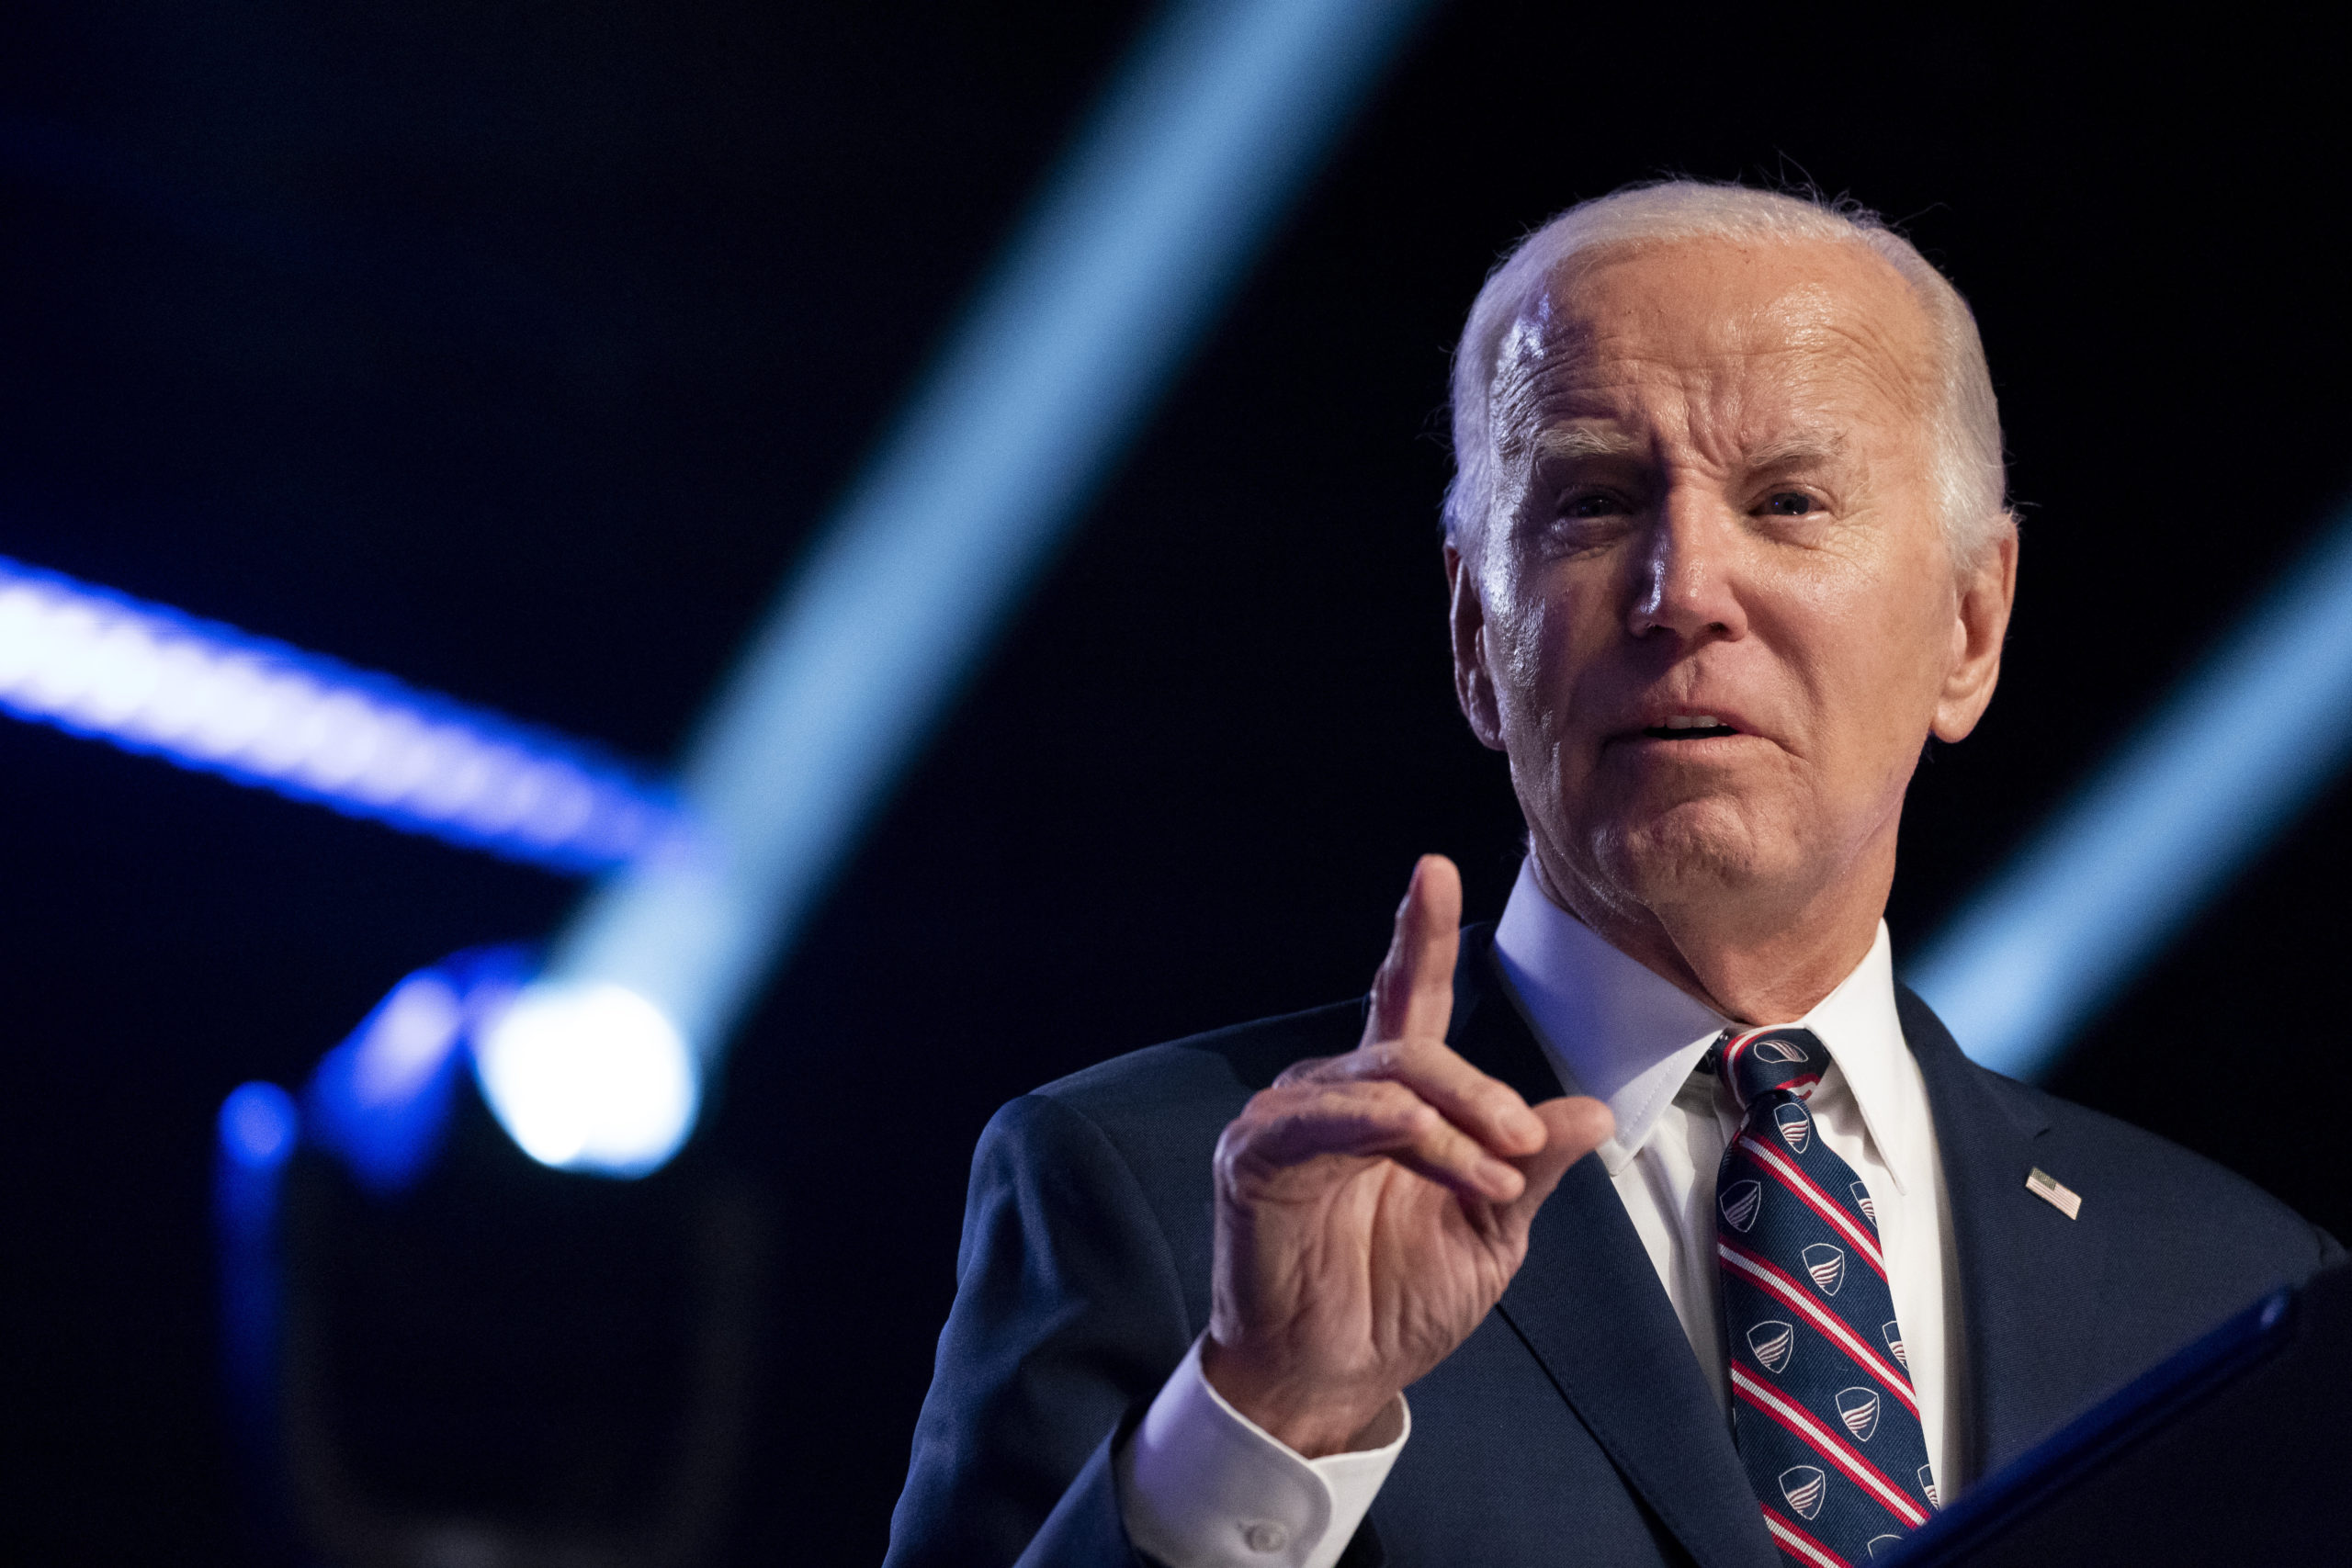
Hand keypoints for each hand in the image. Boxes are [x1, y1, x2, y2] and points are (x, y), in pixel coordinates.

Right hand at [1200, 855, 1613, 1456]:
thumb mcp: (1492, 1233)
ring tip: (1494, 1179)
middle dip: (1483, 1090)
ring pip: (1384, 1077)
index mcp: (1393, 1102)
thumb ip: (1532, 1168)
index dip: (1420, 934)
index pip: (1410, 1000)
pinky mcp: (1255, 1154)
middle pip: (1414, 1045)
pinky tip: (1419, 1144)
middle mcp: (1337, 1094)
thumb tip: (1593, 1112)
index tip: (1433, 868)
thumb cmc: (1400, 1302)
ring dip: (1451, 1122)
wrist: (1336, 1378)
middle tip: (1525, 1147)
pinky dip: (1384, 1125)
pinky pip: (1322, 1115)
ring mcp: (1291, 1119)